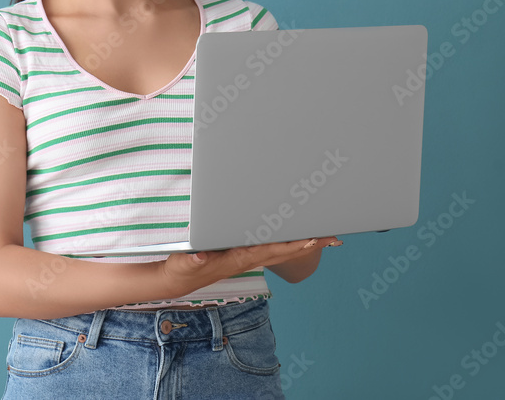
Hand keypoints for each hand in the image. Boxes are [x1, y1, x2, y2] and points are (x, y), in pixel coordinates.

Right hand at [160, 237, 341, 296]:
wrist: (179, 279)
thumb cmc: (182, 269)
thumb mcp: (183, 264)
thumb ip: (192, 260)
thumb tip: (201, 255)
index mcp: (238, 258)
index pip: (270, 250)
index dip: (292, 244)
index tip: (312, 238)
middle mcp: (248, 258)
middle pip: (285, 251)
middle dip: (309, 244)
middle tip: (334, 237)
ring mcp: (247, 257)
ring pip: (282, 250)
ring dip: (305, 244)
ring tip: (325, 236)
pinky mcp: (244, 254)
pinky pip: (274, 248)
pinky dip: (290, 243)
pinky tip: (299, 238)